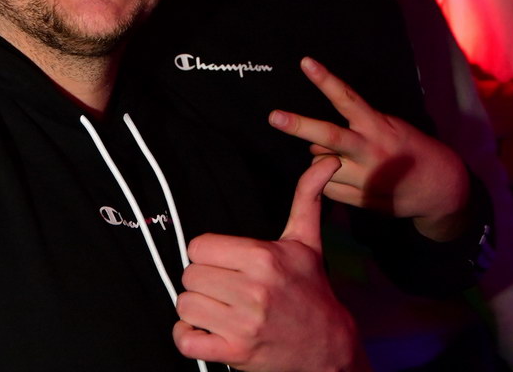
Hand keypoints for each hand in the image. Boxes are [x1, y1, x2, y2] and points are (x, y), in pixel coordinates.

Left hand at [174, 157, 368, 371]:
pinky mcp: (235, 354)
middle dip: (202, 279)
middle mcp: (253, 290)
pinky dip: (188, 336)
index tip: (224, 261)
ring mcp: (244, 325)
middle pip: (189, 274)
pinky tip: (208, 329)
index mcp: (263, 257)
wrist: (329, 346)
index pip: (199, 246)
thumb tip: (327, 161)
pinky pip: (185, 340)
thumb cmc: (311, 288)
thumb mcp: (306, 240)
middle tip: (223, 284)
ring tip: (219, 307)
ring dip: (197, 308)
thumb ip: (307, 197)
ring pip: (184, 305)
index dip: (208, 253)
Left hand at [269, 57, 469, 241]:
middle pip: (328, 136)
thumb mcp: (389, 127)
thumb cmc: (409, 149)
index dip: (325, 80)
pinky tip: (346, 176)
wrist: (439, 189)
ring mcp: (364, 177)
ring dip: (320, 158)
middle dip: (299, 126)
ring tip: (341, 157)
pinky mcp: (359, 199)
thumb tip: (317, 143)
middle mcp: (369, 151)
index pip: (347, 99)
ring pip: (320, 164)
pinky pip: (326, 186)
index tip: (306, 63)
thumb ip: (355, 129)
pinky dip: (327, 179)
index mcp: (377, 126)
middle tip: (274, 116)